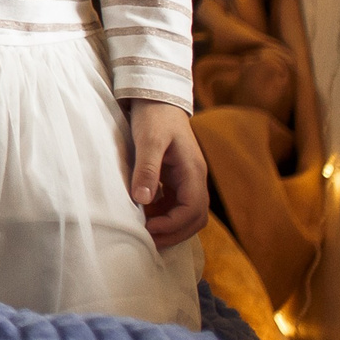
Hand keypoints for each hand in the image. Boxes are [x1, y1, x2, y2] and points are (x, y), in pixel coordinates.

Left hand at [127, 100, 209, 248]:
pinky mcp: (176, 178)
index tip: (148, 230)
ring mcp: (187, 179)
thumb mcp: (148, 140)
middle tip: (148, 241)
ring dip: (170, 226)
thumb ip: (147, 169)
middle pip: (195, 218)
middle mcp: (195, 178)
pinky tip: (144, 216)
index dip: (173, 225)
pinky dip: (163, 215)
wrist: (157, 97)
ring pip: (187, 213)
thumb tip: (144, 200)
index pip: (193, 210)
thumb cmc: (153, 116)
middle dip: (174, 233)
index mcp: (193, 171)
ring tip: (144, 233)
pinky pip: (176, 204)